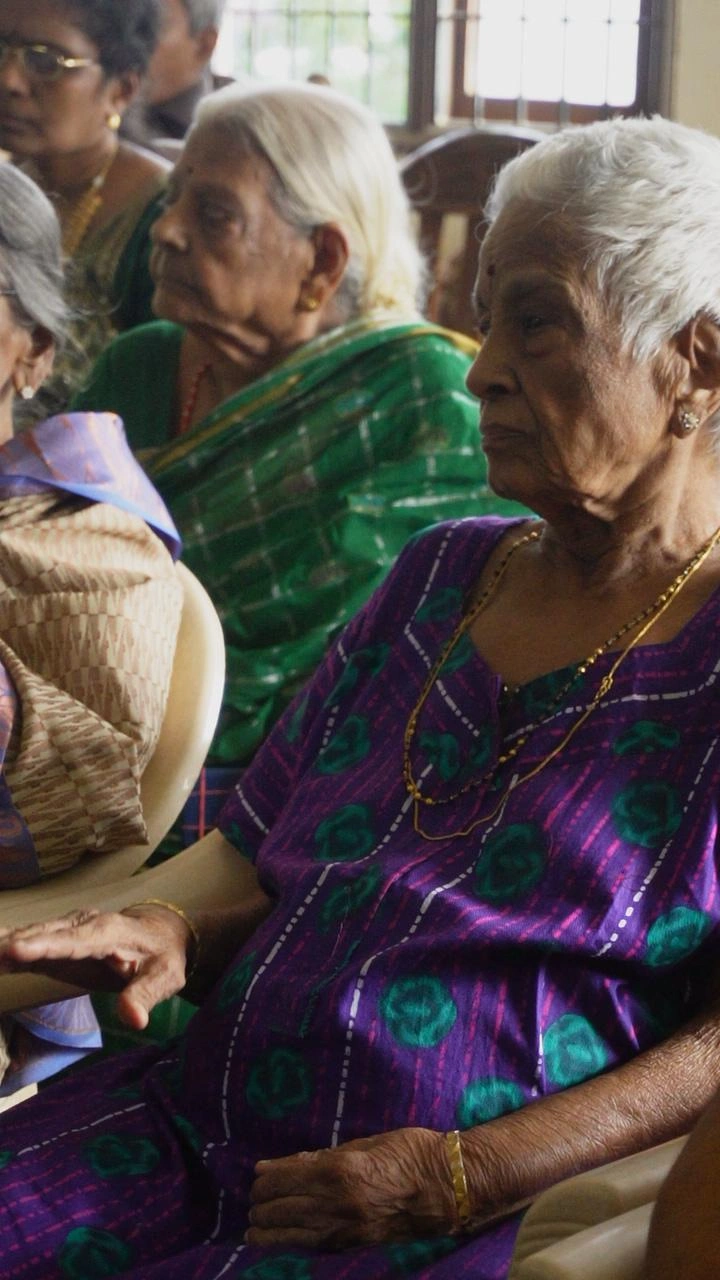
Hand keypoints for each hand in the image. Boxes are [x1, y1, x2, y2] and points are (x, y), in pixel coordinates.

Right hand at [0, 904, 193, 1029]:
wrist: (159, 934)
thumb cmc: (162, 956)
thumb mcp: (164, 977)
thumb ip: (145, 996)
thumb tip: (133, 1019)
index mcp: (108, 932)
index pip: (73, 941)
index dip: (44, 946)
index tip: (15, 950)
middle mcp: (83, 924)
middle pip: (44, 935)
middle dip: (13, 944)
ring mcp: (68, 929)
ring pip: (32, 934)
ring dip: (5, 942)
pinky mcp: (59, 939)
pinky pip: (30, 941)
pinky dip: (8, 945)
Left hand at [247, 1127, 456, 1249]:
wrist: (447, 1187)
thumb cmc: (410, 1152)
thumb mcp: (365, 1143)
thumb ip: (325, 1156)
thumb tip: (289, 1164)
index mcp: (339, 1169)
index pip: (286, 1177)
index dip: (266, 1177)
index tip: (255, 1174)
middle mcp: (337, 1202)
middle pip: (283, 1207)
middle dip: (262, 1204)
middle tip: (252, 1199)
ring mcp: (345, 1228)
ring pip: (292, 1233)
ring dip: (268, 1230)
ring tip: (253, 1227)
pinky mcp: (354, 1243)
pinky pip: (313, 1245)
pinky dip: (292, 1242)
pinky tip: (281, 1240)